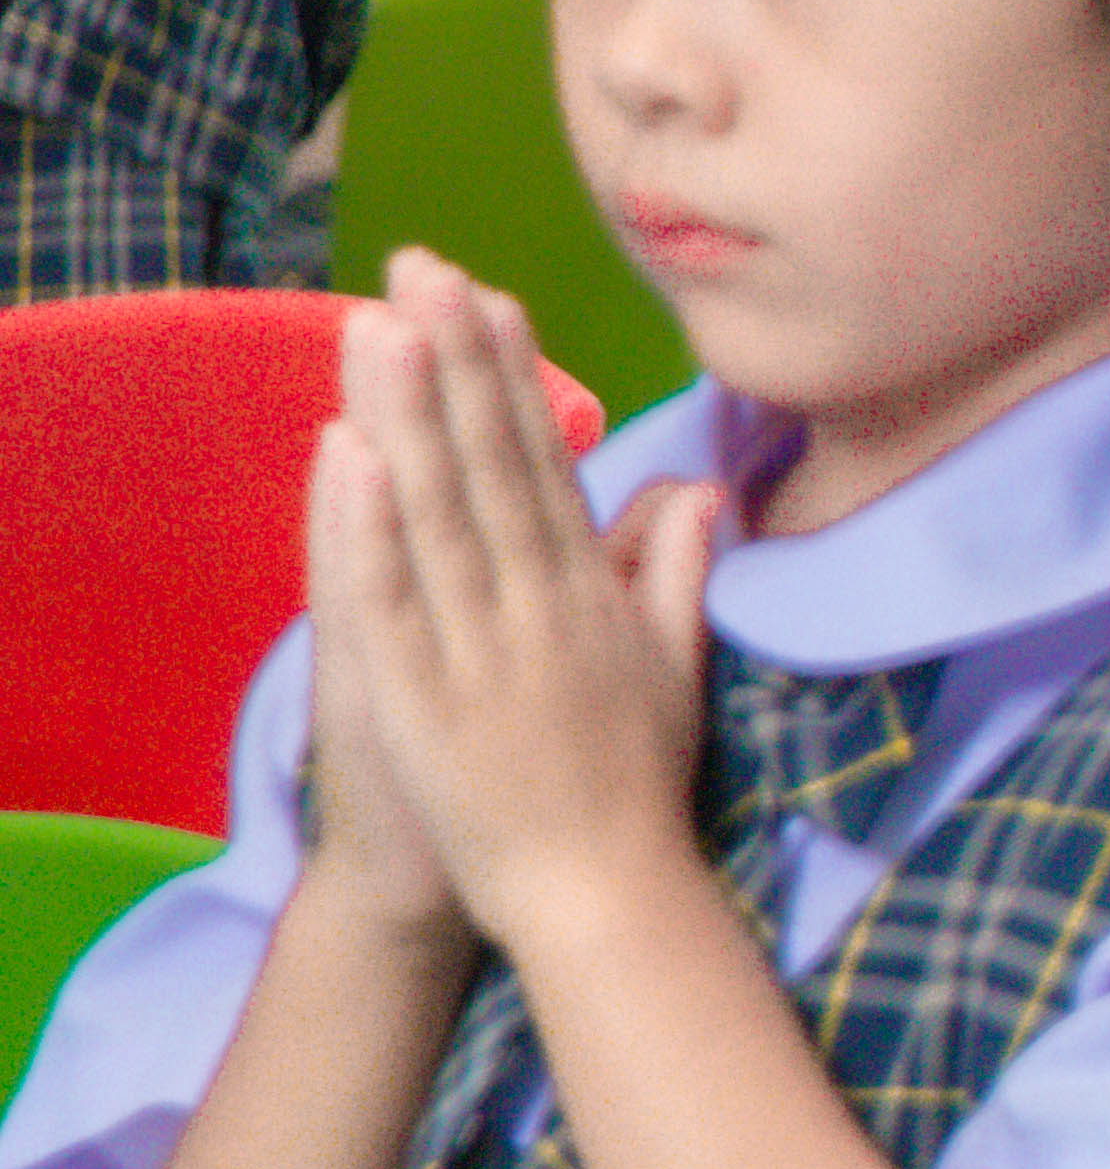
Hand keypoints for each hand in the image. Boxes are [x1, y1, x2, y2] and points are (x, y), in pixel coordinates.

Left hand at [309, 251, 716, 965]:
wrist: (607, 899)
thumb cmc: (637, 795)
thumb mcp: (677, 674)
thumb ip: (678, 575)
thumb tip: (698, 489)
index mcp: (592, 600)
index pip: (543, 468)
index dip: (513, 381)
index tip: (489, 300)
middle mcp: (540, 609)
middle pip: (491, 467)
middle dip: (457, 362)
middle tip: (427, 268)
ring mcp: (483, 651)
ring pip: (439, 512)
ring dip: (411, 412)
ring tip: (385, 322)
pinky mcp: (428, 699)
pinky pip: (394, 599)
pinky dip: (369, 525)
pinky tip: (353, 453)